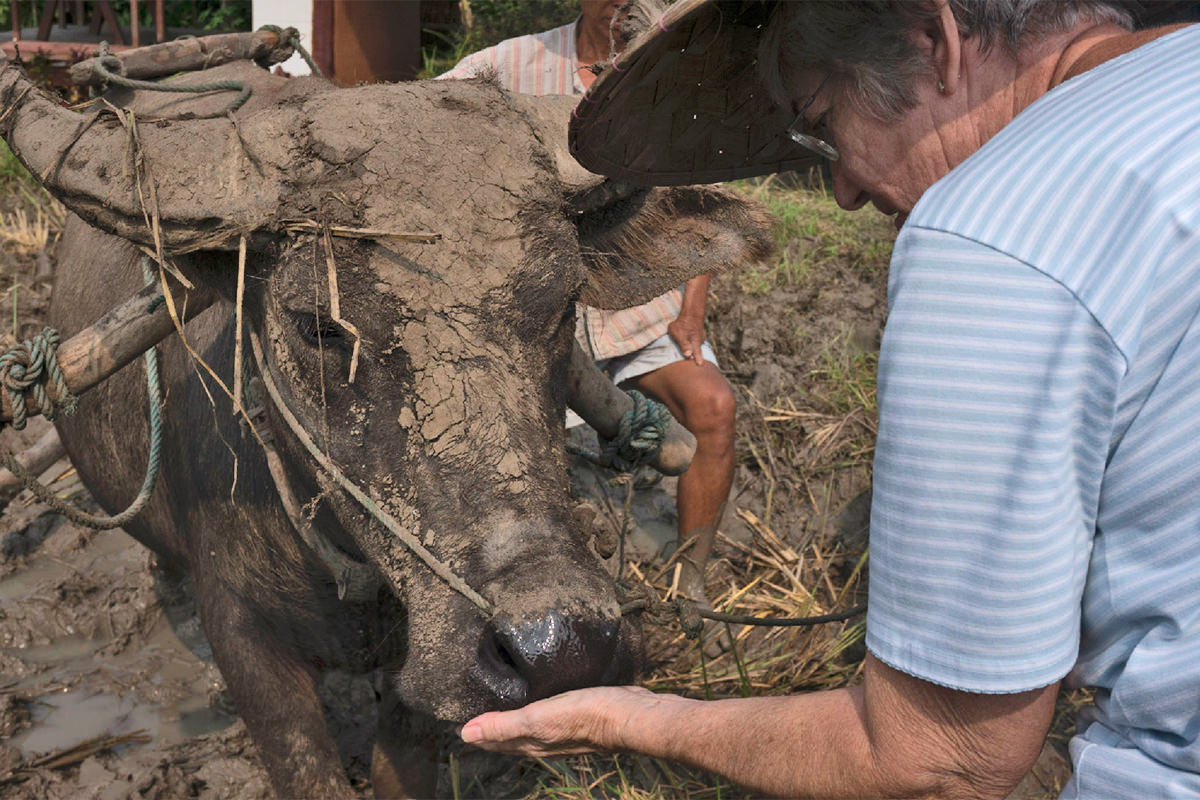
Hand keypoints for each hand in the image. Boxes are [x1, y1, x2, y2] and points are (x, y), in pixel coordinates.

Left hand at [460, 685, 677, 756]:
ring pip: (528, 727)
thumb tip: (466, 733)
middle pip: (509, 737)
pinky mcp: (576, 714)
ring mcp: (562, 729)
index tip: (458, 723)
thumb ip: (503, 725)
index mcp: (531, 742)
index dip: (476, 733)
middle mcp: (544, 740)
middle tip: (473, 714)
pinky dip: (536, 709)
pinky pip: (548, 714)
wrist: (629, 715)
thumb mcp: (538, 719)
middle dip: (490, 728)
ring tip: (500, 706)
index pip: (493, 741)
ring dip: (512, 720)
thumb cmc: (584, 715)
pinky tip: (541, 698)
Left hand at [668, 315, 705, 364]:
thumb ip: (683, 345)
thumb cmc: (682, 323)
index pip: (697, 354)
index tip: (700, 366)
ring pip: (696, 343)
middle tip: (696, 360)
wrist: (691, 310)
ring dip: (692, 344)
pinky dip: (691, 338)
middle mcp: (699, 340)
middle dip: (696, 354)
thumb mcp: (678, 334)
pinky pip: (694, 337)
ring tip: (685, 342)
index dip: (698, 360)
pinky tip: (686, 334)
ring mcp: (700, 335)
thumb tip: (688, 355)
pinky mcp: (698, 330)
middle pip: (697, 349)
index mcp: (695, 343)